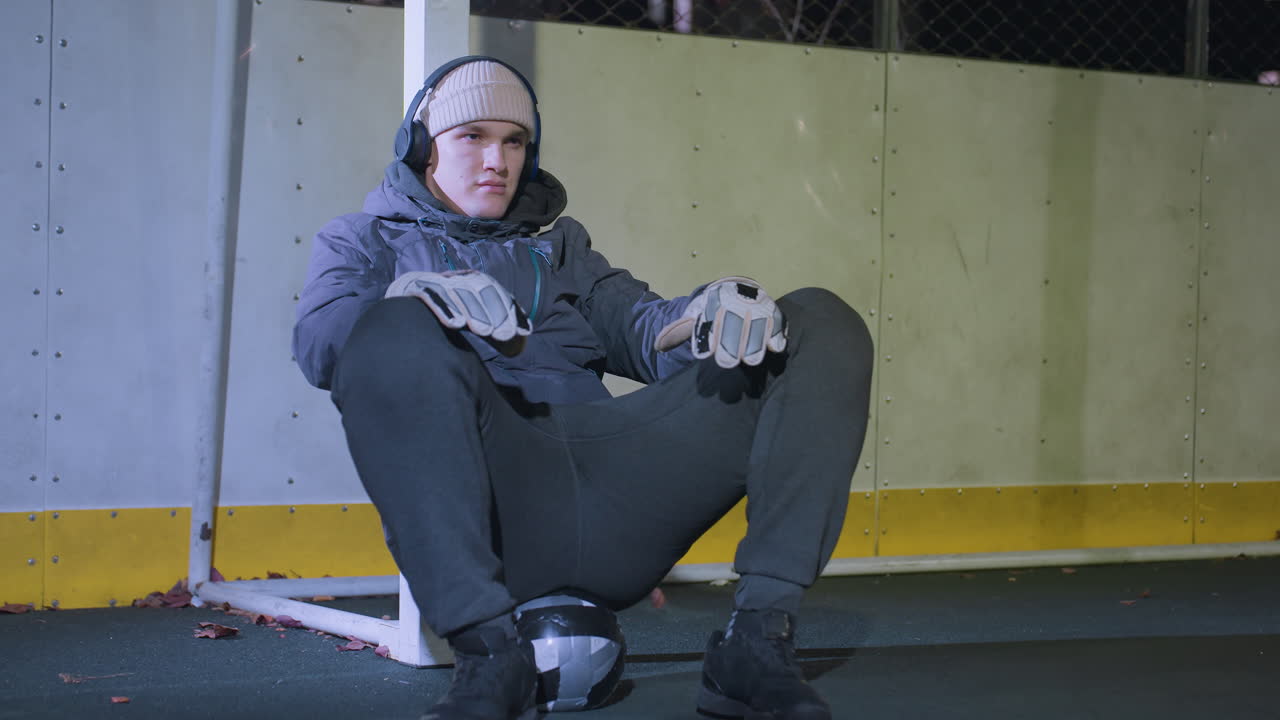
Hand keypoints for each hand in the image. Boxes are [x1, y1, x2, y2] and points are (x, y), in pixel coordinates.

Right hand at [385, 270, 530, 355]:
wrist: (398, 320)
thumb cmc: (443, 323)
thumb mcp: (475, 325)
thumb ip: (498, 333)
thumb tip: (521, 341)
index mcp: (469, 282)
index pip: (494, 290)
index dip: (509, 309)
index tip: (520, 332)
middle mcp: (451, 277)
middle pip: (477, 287)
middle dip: (494, 310)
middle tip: (503, 335)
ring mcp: (431, 280)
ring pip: (456, 290)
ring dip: (472, 310)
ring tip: (484, 331)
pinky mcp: (410, 287)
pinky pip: (428, 294)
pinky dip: (443, 307)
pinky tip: (455, 324)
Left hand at [655, 276, 786, 367]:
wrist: (735, 290)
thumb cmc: (711, 311)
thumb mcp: (694, 318)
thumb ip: (678, 332)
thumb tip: (657, 345)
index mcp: (713, 299)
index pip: (709, 318)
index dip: (707, 337)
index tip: (704, 355)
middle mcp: (735, 299)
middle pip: (734, 322)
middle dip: (731, 343)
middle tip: (727, 362)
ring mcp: (755, 303)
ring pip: (757, 322)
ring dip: (755, 342)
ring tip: (751, 361)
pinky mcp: (772, 309)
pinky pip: (777, 319)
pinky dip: (777, 333)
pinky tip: (774, 347)